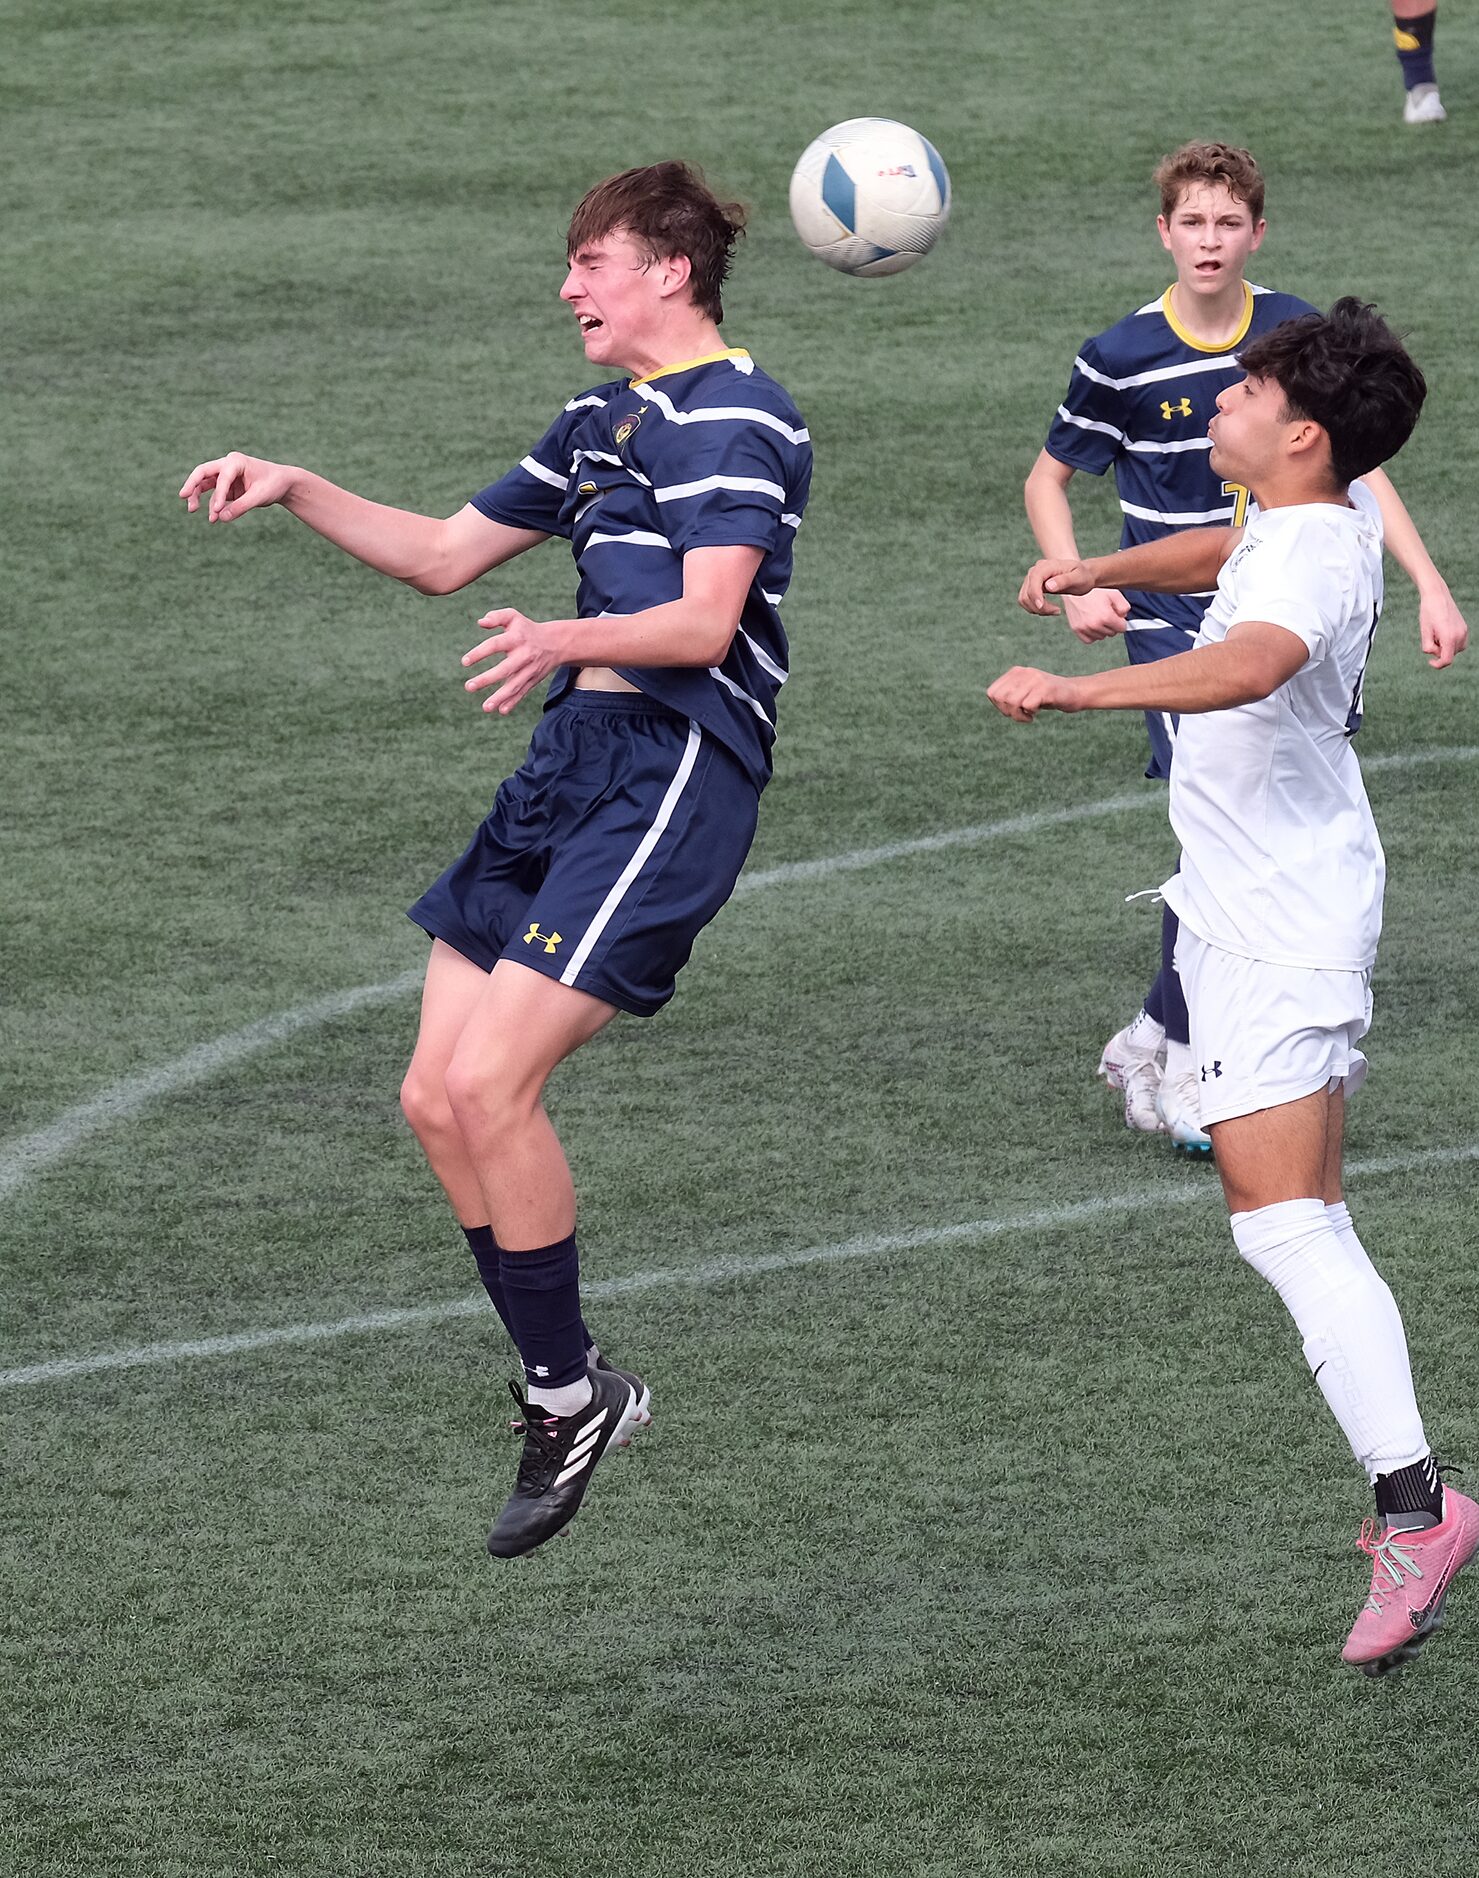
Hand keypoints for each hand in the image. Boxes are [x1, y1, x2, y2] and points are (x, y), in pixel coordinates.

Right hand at [179, 452, 296, 521]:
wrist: (283, 483)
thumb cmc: (273, 484)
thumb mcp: (260, 496)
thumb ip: (241, 507)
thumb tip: (221, 518)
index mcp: (236, 461)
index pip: (222, 477)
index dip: (218, 494)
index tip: (217, 510)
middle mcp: (227, 465)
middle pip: (203, 472)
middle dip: (192, 484)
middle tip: (182, 496)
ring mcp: (225, 476)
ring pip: (204, 483)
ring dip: (197, 496)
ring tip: (192, 510)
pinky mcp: (226, 487)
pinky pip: (214, 495)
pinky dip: (211, 505)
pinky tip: (213, 518)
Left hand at [462, 608, 567, 715]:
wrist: (556, 643)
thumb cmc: (527, 629)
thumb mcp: (514, 617)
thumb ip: (496, 616)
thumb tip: (480, 622)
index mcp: (516, 638)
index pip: (495, 645)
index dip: (479, 653)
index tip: (464, 662)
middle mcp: (524, 655)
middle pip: (504, 669)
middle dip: (487, 679)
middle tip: (468, 686)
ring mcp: (529, 670)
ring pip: (514, 685)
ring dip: (500, 697)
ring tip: (485, 707)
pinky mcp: (533, 680)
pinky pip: (522, 693)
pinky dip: (513, 702)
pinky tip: (501, 710)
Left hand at [987, 666, 1079, 722]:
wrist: (1074, 693)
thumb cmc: (1047, 697)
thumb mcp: (1025, 693)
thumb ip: (1009, 694)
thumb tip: (993, 698)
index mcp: (1016, 672)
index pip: (992, 692)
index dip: (999, 706)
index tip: (1012, 711)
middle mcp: (1024, 672)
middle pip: (1000, 698)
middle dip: (1007, 712)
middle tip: (1020, 715)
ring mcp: (1035, 679)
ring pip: (1012, 701)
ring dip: (1018, 715)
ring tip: (1028, 716)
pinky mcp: (1045, 688)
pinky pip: (1027, 705)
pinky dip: (1029, 714)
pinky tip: (1036, 713)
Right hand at [1018, 558, 1097, 616]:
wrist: (1083, 575)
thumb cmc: (1082, 576)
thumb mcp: (1078, 578)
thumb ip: (1064, 580)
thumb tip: (1048, 586)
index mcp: (1047, 565)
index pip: (1034, 580)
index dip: (1035, 595)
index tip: (1042, 608)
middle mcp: (1035, 570)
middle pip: (1027, 592)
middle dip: (1039, 606)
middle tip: (1057, 612)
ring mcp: (1032, 578)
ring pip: (1024, 598)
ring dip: (1036, 609)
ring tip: (1055, 611)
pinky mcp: (1032, 586)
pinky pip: (1026, 600)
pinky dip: (1035, 608)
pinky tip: (1049, 608)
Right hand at [1062, 588, 1130, 643]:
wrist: (1075, 585)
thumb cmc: (1093, 589)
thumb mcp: (1114, 593)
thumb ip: (1124, 607)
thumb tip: (1124, 617)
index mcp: (1106, 616)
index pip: (1122, 628)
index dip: (1121, 621)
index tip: (1118, 616)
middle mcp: (1094, 625)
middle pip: (1112, 633)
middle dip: (1112, 624)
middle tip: (1106, 612)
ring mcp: (1084, 628)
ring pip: (1101, 637)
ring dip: (1102, 629)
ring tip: (1098, 616)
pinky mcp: (1076, 629)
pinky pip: (1089, 640)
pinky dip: (1092, 634)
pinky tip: (1092, 624)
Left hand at [1418, 585, 1468, 668]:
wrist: (1437, 596)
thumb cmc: (1428, 613)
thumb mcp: (1424, 632)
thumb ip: (1428, 647)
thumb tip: (1436, 654)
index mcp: (1449, 637)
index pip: (1447, 660)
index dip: (1438, 665)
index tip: (1430, 662)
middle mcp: (1460, 635)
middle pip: (1449, 655)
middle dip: (1439, 650)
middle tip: (1431, 636)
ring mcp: (1464, 631)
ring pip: (1454, 650)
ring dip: (1445, 646)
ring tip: (1437, 632)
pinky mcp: (1464, 628)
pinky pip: (1458, 643)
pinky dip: (1450, 642)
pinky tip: (1442, 631)